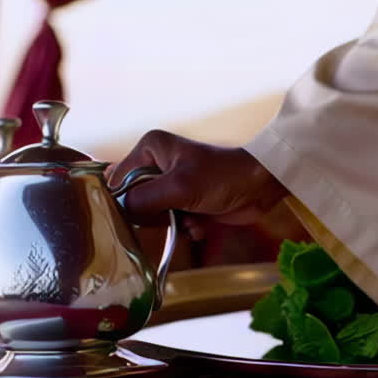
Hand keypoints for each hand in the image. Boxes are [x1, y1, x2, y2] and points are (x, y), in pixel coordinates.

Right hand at [107, 130, 289, 238]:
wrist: (259, 188)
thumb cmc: (220, 177)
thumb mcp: (178, 187)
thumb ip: (143, 200)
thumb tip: (122, 212)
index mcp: (149, 150)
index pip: (118, 180)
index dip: (124, 201)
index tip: (139, 215)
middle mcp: (156, 166)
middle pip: (135, 202)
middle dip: (155, 215)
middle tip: (173, 212)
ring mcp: (171, 187)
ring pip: (154, 217)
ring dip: (173, 224)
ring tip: (191, 217)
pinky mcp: (185, 204)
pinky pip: (173, 224)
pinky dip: (187, 228)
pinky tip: (202, 223)